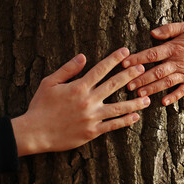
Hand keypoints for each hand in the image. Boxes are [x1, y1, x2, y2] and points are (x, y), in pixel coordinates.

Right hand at [11, 48, 149, 156]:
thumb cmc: (40, 106)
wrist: (34, 132)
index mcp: (79, 87)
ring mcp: (92, 117)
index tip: (126, 51)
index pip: (101, 69)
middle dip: (130, 75)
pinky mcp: (92, 131)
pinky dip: (125, 121)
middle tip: (143, 68)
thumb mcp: (49, 82)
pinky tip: (136, 116)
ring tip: (148, 97)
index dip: (114, 59)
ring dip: (134, 101)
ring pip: (118, 107)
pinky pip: (112, 125)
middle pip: (114, 85)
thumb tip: (83, 57)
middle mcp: (88, 100)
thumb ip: (68, 69)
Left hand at [122, 22, 183, 105]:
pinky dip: (174, 96)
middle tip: (127, 85)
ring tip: (139, 94)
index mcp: (174, 48)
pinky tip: (164, 102)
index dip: (137, 59)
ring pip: (166, 82)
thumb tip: (152, 33)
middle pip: (156, 71)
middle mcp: (179, 62)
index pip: (152, 54)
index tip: (124, 64)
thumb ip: (169, 29)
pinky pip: (183, 91)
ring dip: (152, 89)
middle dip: (141, 78)